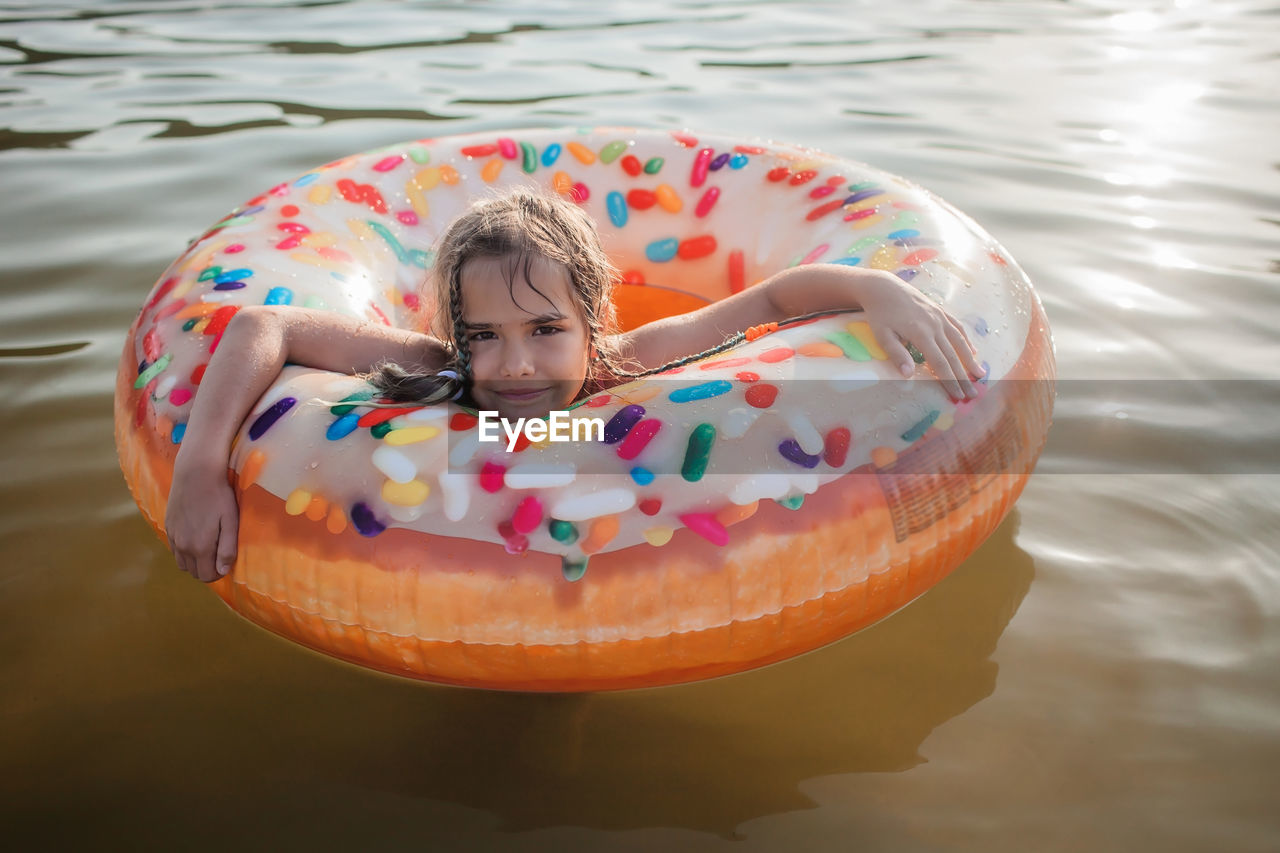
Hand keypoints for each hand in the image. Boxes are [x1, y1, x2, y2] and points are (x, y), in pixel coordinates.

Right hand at [165, 461, 238, 582]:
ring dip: (194, 561)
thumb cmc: (219, 496)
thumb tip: (223, 570)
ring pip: (182, 563)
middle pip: (193, 572)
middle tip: (219, 555)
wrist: (196, 473)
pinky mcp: (168, 526)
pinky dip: (184, 550)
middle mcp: (183, 546)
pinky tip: (195, 537)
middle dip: (206, 569)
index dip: (217, 574)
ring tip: (208, 547)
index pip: (206, 576)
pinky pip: (174, 549)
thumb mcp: (230, 522)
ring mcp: (173, 536)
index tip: (225, 563)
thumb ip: (227, 548)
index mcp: (200, 547)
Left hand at [855, 271, 983, 399]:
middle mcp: (935, 325)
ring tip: (980, 375)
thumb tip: (908, 375)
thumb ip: (896, 354)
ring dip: (971, 360)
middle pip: (953, 355)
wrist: (884, 287)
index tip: (957, 395)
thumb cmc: (880, 314)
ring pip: (960, 341)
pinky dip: (967, 341)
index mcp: (921, 333)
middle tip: (972, 394)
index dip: (949, 380)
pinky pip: (958, 328)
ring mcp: (940, 317)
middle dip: (963, 376)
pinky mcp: (940, 311)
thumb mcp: (882, 335)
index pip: (939, 362)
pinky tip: (974, 352)